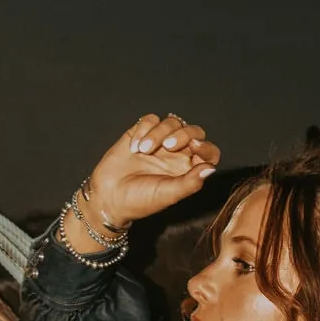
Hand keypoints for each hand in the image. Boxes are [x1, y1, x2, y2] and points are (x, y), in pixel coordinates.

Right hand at [83, 112, 220, 232]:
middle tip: (168, 146)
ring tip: (143, 151)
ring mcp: (160, 142)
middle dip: (183, 133)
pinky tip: (134, 147)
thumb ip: (191, 182)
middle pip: (193, 131)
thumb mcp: (168, 195)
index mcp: (188, 169)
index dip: (206, 146)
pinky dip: (143, 130)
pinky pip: (150, 120)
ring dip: (158, 133)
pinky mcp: (141, 133)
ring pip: (171, 122)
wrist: (109, 197)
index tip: (195, 147)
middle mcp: (177, 154)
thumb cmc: (139, 201)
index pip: (208, 152)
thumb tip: (210, 168)